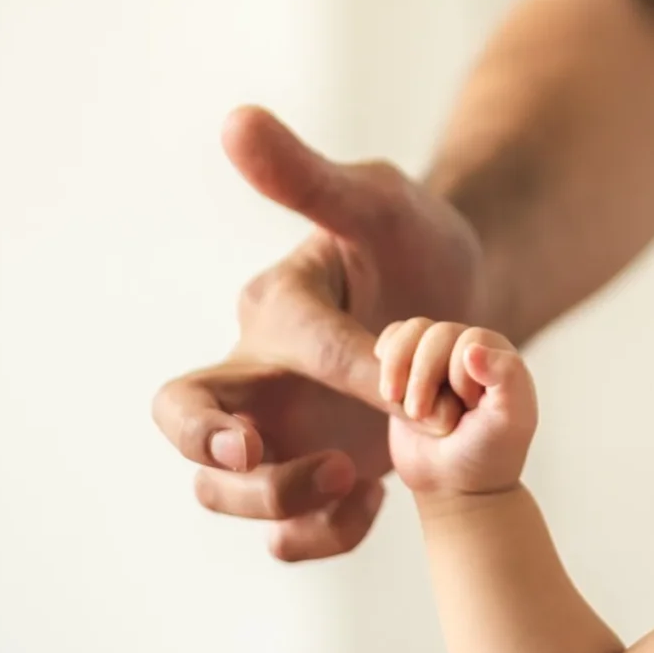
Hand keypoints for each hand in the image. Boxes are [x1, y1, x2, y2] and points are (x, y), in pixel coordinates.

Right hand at [151, 107, 486, 560]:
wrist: (463, 304)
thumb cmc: (418, 244)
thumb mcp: (380, 202)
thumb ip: (311, 178)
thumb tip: (235, 120)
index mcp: (276, 307)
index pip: (286, 339)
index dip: (341, 363)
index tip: (406, 379)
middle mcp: (258, 374)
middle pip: (190, 425)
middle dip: (217, 452)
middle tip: (267, 456)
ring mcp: (281, 432)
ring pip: (222, 490)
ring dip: (276, 499)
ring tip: (354, 477)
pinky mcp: (311, 476)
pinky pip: (287, 530)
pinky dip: (320, 533)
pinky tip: (375, 503)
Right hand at [376, 320, 536, 496]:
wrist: (452, 484)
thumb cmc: (486, 453)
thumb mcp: (511, 421)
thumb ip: (507, 377)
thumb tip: (471, 347)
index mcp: (499, 356)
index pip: (470, 338)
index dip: (459, 374)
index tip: (467, 408)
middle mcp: (468, 350)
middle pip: (435, 333)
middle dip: (423, 377)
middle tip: (420, 414)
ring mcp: (435, 358)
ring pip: (409, 333)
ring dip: (398, 368)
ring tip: (398, 401)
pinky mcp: (406, 368)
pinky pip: (390, 341)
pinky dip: (386, 363)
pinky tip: (390, 390)